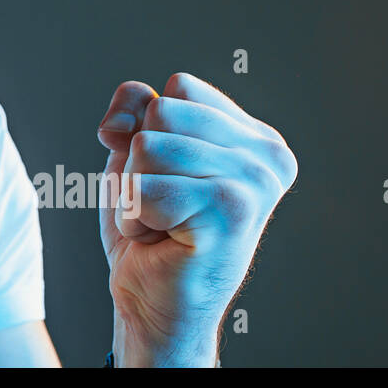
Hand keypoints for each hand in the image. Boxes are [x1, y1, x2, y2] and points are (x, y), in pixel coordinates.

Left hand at [95, 73, 296, 365]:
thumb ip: (133, 109)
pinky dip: (133, 218)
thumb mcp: (133, 151)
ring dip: (133, 192)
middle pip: (161, 113)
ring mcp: (254, 184)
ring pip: (147, 147)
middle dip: (138, 162)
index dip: (146, 127)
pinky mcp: (230, 215)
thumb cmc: (148, 226)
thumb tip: (120, 122)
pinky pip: (142, 189)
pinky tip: (162, 240)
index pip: (178, 86)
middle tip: (162, 205)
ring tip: (162, 222)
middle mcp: (266, 156)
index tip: (166, 175)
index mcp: (256, 136)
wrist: (150, 300)